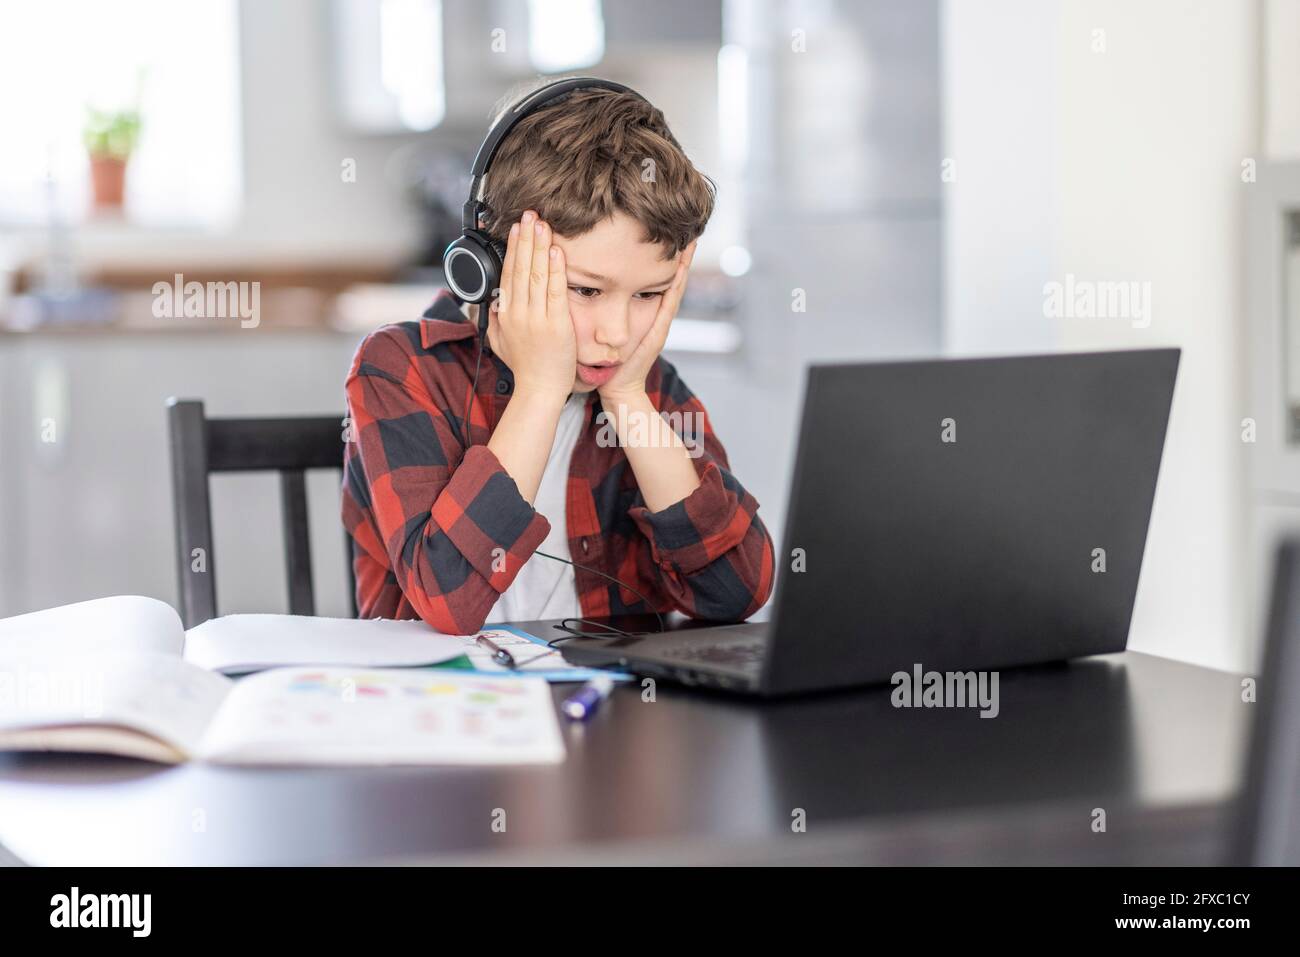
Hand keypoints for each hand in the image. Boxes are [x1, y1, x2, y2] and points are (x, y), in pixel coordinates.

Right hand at [487, 210, 575, 400]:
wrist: (539, 390)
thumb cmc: (525, 368)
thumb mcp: (501, 343)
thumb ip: (497, 320)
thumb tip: (496, 302)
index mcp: (507, 315)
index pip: (508, 275)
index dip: (513, 249)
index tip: (517, 229)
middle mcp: (519, 313)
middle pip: (521, 268)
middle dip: (525, 239)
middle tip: (529, 215)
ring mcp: (537, 319)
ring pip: (536, 275)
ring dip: (539, 247)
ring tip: (542, 224)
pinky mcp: (556, 325)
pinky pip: (554, 291)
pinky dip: (555, 270)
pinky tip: (556, 251)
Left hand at [597, 239, 696, 405]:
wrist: (617, 389)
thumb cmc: (606, 362)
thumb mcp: (601, 328)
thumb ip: (596, 308)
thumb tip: (577, 284)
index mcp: (640, 310)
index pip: (649, 276)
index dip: (655, 254)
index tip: (658, 227)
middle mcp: (653, 313)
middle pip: (667, 276)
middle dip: (676, 253)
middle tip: (683, 224)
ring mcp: (659, 322)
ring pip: (673, 285)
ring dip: (683, 263)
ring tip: (690, 239)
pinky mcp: (659, 332)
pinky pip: (670, 303)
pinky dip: (677, 285)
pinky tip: (681, 268)